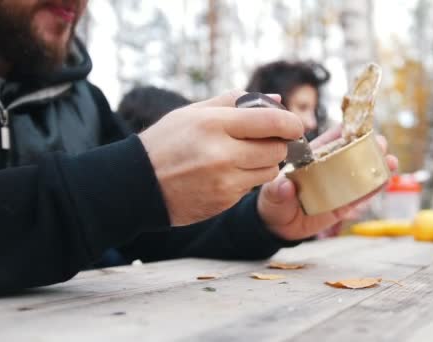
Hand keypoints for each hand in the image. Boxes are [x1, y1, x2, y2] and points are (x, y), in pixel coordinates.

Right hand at [139, 91, 303, 225]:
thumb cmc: (166, 141)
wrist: (136, 184)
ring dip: (266, 162)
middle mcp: (222, 153)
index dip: (292, 123)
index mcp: (214, 124)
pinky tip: (228, 172)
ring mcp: (224, 181)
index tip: (296, 125)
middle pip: (277, 149)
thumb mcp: (194, 112)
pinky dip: (248, 178)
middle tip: (268, 139)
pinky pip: (252, 186)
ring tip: (244, 155)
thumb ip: (236, 102)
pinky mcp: (224, 201)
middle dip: (278, 143)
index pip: (272, 123)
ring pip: (270, 170)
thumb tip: (277, 100)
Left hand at [257, 126, 397, 239]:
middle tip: (379, 143)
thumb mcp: (272, 196)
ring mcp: (338, 186)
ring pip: (361, 172)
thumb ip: (278, 191)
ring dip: (377, 165)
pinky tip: (386, 180)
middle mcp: (328, 169)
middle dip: (367, 145)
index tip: (358, 125)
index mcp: (311, 159)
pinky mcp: (344, 204)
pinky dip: (375, 187)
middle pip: (352, 152)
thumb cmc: (274, 202)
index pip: (329, 141)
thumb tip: (285, 186)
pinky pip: (362, 195)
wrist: (278, 226)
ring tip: (389, 161)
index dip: (345, 131)